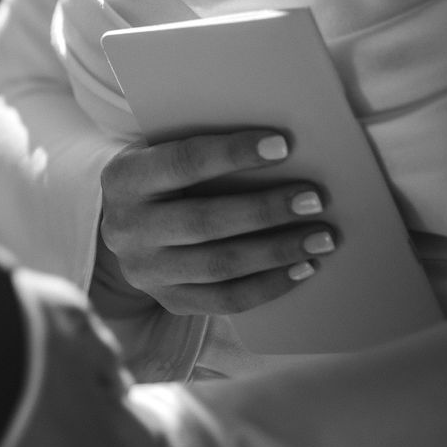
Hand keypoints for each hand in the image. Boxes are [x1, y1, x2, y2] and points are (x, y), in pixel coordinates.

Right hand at [95, 129, 334, 316]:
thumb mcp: (164, 154)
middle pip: (204, 221)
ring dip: (277, 251)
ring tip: (322, 238)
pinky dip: (270, 285)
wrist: (129, 224)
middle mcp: (125, 228)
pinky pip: (226, 301)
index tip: (282, 145)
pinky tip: (302, 268)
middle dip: (265, 210)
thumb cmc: (165, 179)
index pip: (181, 163)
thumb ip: (204, 151)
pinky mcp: (168, 300)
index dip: (232, 154)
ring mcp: (144, 270)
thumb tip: (281, 148)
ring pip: (219, 265)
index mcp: (124, 179)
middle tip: (314, 200)